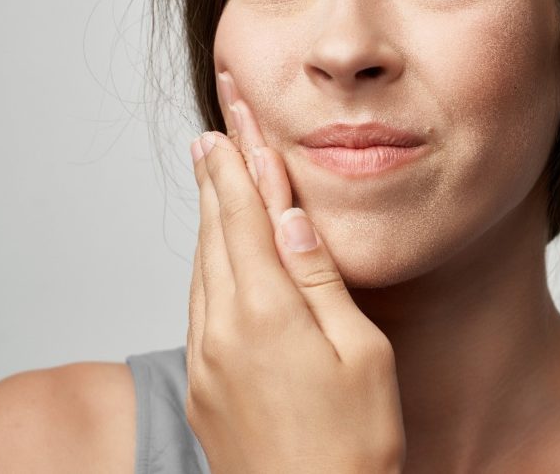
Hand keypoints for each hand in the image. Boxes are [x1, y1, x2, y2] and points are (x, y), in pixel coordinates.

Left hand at [185, 71, 405, 472]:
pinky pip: (198, 302)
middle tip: (214, 130)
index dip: (239, 161)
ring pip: (203, 264)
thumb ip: (322, 281)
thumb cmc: (353, 444)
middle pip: (216, 231)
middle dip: (215, 174)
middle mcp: (222, 328)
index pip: (248, 215)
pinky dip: (208, 260)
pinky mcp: (202, 382)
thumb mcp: (361, 354)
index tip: (230, 118)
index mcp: (266, 313)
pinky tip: (216, 251)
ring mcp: (205, 358)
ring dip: (209, 214)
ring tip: (211, 174)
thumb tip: (293, 220)